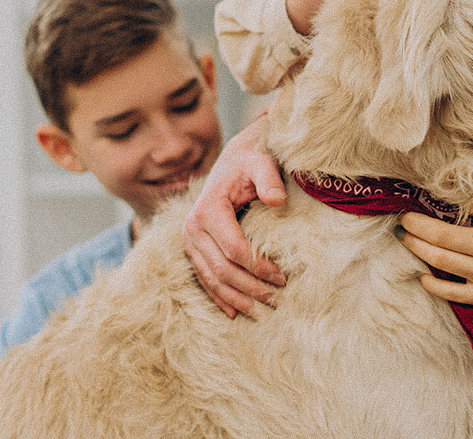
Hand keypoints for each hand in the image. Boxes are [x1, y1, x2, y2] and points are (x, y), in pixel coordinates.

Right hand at [183, 115, 286, 317]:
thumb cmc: (251, 163)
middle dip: (250, 288)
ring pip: (211, 279)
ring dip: (235, 298)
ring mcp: (190, 241)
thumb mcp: (262, 163)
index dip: (258, 267)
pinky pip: (203, 278)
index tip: (283, 277)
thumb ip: (269, 179)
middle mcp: (193, 227)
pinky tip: (234, 313)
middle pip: (222, 269)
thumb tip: (278, 200)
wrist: (233, 161)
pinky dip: (218, 297)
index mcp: (208, 209)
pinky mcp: (193, 249)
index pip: (234, 249)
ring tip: (261, 312)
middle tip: (277, 300)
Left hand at [398, 199, 472, 323]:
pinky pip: (450, 291)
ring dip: (416, 247)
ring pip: (439, 259)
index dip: (446, 196)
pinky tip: (422, 276)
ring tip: (404, 238)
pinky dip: (433, 283)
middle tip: (403, 218)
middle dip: (415, 223)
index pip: (467, 202)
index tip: (431, 192)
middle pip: (441, 232)